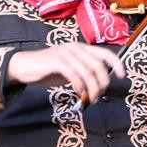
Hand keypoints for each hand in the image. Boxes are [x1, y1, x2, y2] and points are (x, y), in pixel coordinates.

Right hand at [6, 43, 123, 102]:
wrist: (24, 66)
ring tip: (91, 98)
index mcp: (81, 48)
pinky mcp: (56, 61)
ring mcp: (66, 53)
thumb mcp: (71, 69)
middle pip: (99, 65)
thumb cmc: (49, 70)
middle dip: (103, 82)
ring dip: (92, 88)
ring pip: (88, 72)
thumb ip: (85, 73)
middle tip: (100, 94)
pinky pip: (75, 75)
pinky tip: (79, 92)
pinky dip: (80, 86)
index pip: (105, 53)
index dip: (116, 64)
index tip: (121, 76)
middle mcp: (75, 48)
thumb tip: (101, 84)